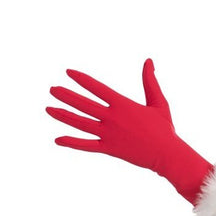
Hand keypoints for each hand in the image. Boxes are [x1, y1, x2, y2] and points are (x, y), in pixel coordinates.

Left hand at [46, 58, 213, 204]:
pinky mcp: (109, 149)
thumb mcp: (158, 102)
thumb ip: (150, 81)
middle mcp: (112, 117)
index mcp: (123, 104)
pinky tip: (57, 139)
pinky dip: (71, 142)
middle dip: (66, 96)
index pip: (97, 87)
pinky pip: (86, 145)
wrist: (166, 154)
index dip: (81, 79)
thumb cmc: (164, 128)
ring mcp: (109, 134)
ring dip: (63, 115)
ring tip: (48, 109)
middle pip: (83, 104)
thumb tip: (149, 61)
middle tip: (52, 89)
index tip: (68, 72)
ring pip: (80, 123)